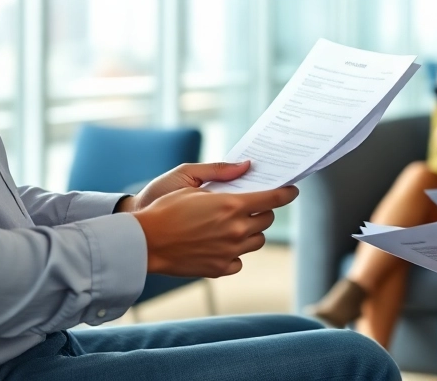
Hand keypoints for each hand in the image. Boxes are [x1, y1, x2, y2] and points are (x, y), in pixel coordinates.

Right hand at [130, 163, 298, 277]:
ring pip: (257, 241)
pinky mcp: (219, 269)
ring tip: (233, 224)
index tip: (292, 191)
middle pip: (266, 220)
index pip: (273, 199)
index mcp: (231, 206)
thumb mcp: (190, 180)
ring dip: (251, 231)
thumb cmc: (164, 208)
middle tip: (250, 204)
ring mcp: (229, 252)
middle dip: (263, 210)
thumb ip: (222, 171)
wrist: (144, 243)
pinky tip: (219, 243)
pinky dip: (234, 252)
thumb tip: (247, 166)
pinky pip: (239, 260)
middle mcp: (236, 230)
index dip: (286, 193)